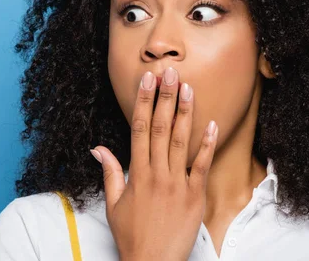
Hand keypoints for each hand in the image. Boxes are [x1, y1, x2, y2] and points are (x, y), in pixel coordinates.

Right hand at [91, 67, 218, 260]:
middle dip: (165, 98)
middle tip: (169, 73)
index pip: (140, 129)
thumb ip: (109, 172)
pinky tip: (211, 124)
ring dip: (185, 113)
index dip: (144, 102)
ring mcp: (178, 184)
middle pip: (162, 128)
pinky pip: (202, 166)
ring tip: (188, 88)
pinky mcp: (195, 196)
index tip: (147, 81)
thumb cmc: (131, 234)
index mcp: (137, 174)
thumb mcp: (113, 203)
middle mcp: (158, 174)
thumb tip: (98, 148)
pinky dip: (206, 145)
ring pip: (182, 141)